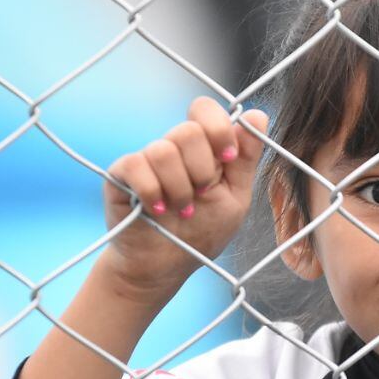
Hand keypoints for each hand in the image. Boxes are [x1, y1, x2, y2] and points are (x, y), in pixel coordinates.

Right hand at [100, 96, 269, 301]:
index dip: (219, 129)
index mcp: (204, 148)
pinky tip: (156, 210)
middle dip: (202, 169)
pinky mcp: (121, 174)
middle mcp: (174, 147)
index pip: (206, 110)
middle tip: (201, 195)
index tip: (228, 158)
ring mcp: (147, 159)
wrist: (164, 267)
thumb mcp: (235, 198)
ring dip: (179, 189)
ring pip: (163, 150)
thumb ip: (246, 159)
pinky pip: (136, 165)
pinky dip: (152, 192)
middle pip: (188, 130)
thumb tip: (257, 115)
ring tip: (181, 211)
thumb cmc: (202, 233)